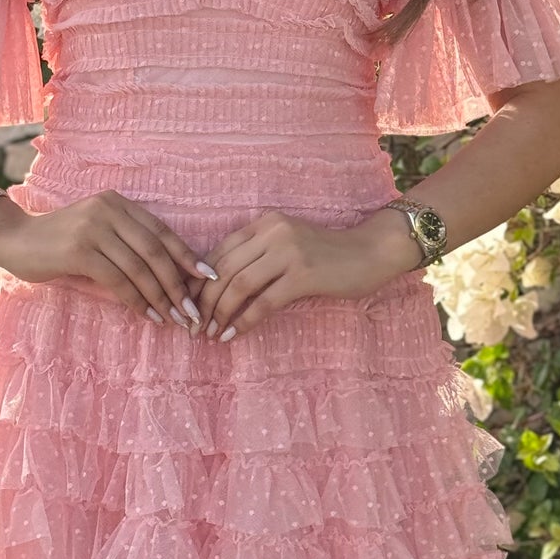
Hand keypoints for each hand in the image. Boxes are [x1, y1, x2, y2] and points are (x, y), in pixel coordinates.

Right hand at [0, 190, 215, 330]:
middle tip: (193, 310)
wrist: (14, 239)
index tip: (208, 278)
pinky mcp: (79, 250)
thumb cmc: (58, 243)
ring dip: (161, 297)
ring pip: (139, 267)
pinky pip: (118, 279)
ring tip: (175, 319)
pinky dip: (136, 300)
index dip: (187, 256)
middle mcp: (109, 209)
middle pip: (155, 250)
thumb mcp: (97, 237)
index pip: (162, 231)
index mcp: (118, 203)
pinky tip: (147, 315)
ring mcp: (94, 228)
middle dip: (178, 283)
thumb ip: (126, 250)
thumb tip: (167, 283)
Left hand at [188, 207, 422, 343]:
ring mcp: (288, 252)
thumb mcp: (288, 245)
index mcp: (265, 223)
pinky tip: (233, 335)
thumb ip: (260, 255)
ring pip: (239, 285)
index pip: (220, 252)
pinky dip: (244, 320)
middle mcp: (273, 233)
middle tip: (194, 325)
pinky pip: (264, 302)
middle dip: (203, 300)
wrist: (371, 252)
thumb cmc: (328, 253)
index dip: (199, 280)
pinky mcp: (303, 275)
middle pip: (224, 269)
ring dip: (219, 313)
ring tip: (210, 333)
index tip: (188, 303)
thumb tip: (221, 286)